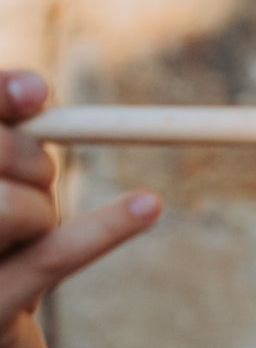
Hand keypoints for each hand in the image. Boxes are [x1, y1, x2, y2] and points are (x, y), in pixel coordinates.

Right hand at [0, 71, 160, 347]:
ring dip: (43, 212)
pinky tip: (148, 207)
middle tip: (38, 177)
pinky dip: (105, 230)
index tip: (39, 92)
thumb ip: (6, 138)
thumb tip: (36, 90)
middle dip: (29, 159)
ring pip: (15, 207)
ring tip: (30, 234)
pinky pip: (52, 257)